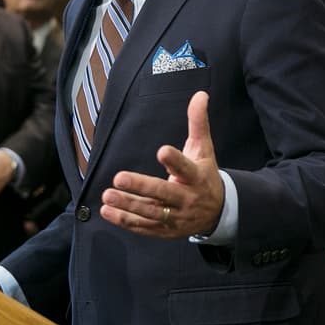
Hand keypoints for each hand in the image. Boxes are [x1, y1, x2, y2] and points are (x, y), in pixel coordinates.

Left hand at [100, 91, 223, 238]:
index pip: (186, 168)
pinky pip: (143, 227)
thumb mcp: (204, 149)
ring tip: (108, 195)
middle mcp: (187, 199)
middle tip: (119, 177)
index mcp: (197, 177)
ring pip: (150, 213)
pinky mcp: (165, 230)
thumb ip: (198, 123)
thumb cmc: (205, 175)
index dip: (174, 161)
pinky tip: (107, 210)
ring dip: (128, 205)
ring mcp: (176, 217)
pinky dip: (124, 220)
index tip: (162, 151)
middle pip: (164, 194)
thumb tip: (200, 94)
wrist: (218, 212)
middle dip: (142, 187)